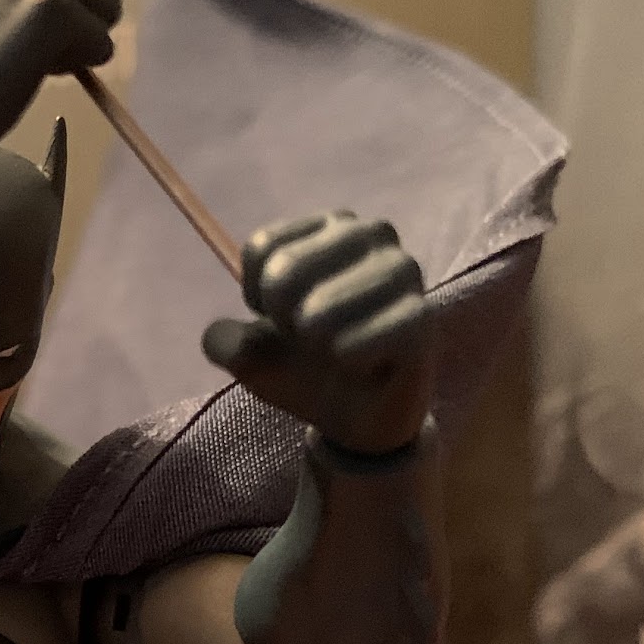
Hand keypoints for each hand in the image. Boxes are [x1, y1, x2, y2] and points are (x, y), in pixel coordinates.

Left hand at [203, 213, 430, 455]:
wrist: (357, 416)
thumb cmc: (307, 367)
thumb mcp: (251, 356)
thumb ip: (226, 342)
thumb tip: (222, 339)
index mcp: (327, 227)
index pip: (261, 248)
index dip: (255, 296)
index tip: (277, 317)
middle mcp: (370, 235)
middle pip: (284, 270)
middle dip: (280, 319)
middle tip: (306, 338)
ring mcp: (402, 271)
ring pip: (322, 306)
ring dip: (312, 341)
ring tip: (331, 352)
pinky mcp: (421, 316)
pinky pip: (361, 338)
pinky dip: (346, 360)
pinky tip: (357, 366)